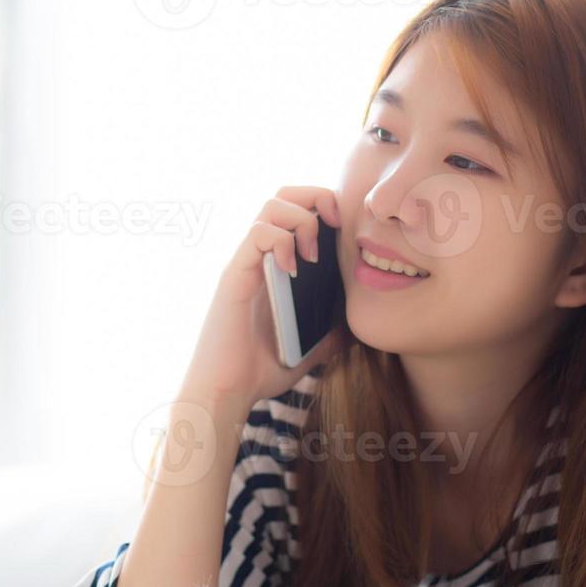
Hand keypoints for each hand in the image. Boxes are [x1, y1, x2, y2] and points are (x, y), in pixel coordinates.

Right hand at [180, 186, 346, 421]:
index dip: (325, 207)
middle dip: (316, 198)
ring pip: (271, 205)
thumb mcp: (311, 348)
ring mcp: (246, 262)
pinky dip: (281, 241)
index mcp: (276, 264)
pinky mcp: (235, 274)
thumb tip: (357, 327)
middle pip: (284, 194)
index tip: (345, 233)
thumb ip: (331, 333)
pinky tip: (293, 269)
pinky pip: (257, 234)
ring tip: (311, 255)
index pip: (298, 209)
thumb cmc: (260, 371)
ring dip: (301, 220)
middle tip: (334, 229)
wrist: (228, 391)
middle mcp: (258, 256)